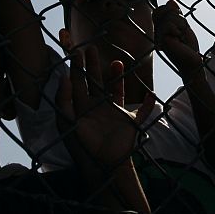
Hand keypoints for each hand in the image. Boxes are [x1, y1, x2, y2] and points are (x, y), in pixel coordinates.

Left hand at [56, 48, 153, 170]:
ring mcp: (115, 113)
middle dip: (93, 65)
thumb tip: (63, 78)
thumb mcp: (66, 122)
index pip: (79, 83)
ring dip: (117, 76)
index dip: (79, 67)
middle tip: (91, 48)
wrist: (102, 165)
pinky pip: (142, 111)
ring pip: (117, 89)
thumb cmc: (81, 145)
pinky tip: (151, 94)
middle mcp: (98, 107)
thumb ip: (63, 101)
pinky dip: (148, 104)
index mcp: (83, 107)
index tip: (78, 52)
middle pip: (96, 81)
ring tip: (117, 62)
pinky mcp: (130, 122)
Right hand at [153, 0, 202, 75]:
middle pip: (163, 9)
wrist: (192, 62)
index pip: (160, 9)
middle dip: (177, 17)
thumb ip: (176, 14)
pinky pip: (169, 25)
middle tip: (182, 31)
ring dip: (180, 25)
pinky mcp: (160, 39)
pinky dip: (178, 30)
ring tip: (181, 37)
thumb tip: (170, 1)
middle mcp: (156, 31)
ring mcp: (157, 35)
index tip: (181, 23)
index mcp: (160, 27)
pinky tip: (179, 40)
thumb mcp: (183, 27)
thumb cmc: (188, 47)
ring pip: (168, 16)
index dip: (170, 10)